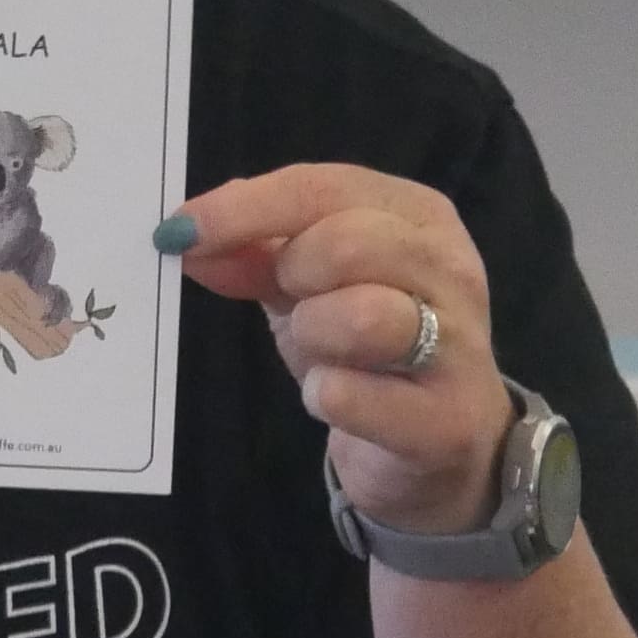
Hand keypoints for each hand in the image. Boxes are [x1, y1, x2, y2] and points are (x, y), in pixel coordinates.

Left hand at [165, 163, 508, 536]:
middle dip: (293, 274)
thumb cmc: (371, 351)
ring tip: (321, 353)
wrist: (440, 449)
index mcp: (418, 216)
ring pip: (360, 316)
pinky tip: (336, 400)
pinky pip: (350, 395)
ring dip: (313, 336)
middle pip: (346, 243)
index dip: (244, 208)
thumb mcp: (309, 288)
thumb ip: (254, 254)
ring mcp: (457, 344)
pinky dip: (324, 397)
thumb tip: (185, 235)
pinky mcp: (445, 419)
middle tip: (293, 301)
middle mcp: (449, 268)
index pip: (323, 187)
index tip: (179, 232)